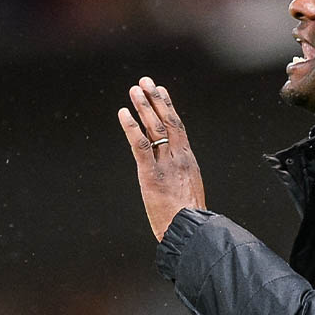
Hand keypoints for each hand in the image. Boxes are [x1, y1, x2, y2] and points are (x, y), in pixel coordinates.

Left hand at [118, 76, 205, 241]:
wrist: (190, 232)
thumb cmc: (190, 220)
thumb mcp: (190, 194)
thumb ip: (181, 180)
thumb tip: (177, 180)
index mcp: (188, 161)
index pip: (178, 127)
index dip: (168, 107)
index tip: (161, 91)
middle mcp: (178, 157)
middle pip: (167, 121)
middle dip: (155, 100)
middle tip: (146, 82)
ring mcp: (165, 164)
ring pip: (154, 128)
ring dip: (143, 107)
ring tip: (134, 90)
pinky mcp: (151, 174)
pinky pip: (140, 145)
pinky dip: (131, 128)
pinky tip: (123, 113)